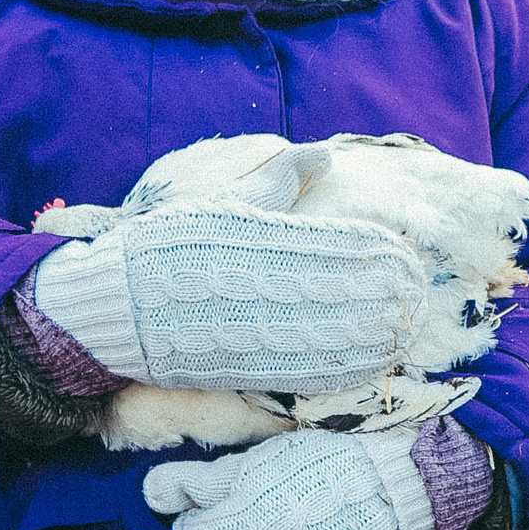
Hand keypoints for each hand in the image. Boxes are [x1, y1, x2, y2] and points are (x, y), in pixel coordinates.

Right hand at [31, 144, 426, 393]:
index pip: (324, 251)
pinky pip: (296, 375)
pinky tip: (366, 365)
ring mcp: (246, 340)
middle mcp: (252, 296)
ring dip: (364, 338)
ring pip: (319, 341)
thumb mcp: (222, 202)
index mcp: (251, 248)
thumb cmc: (166, 247)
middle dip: (376, 301)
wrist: (110, 309)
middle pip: (330, 299)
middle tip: (417, 296)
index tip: (402, 253)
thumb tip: (327, 154)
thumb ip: (278, 177)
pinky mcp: (239, 374)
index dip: (368, 256)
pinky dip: (335, 370)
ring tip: (403, 331)